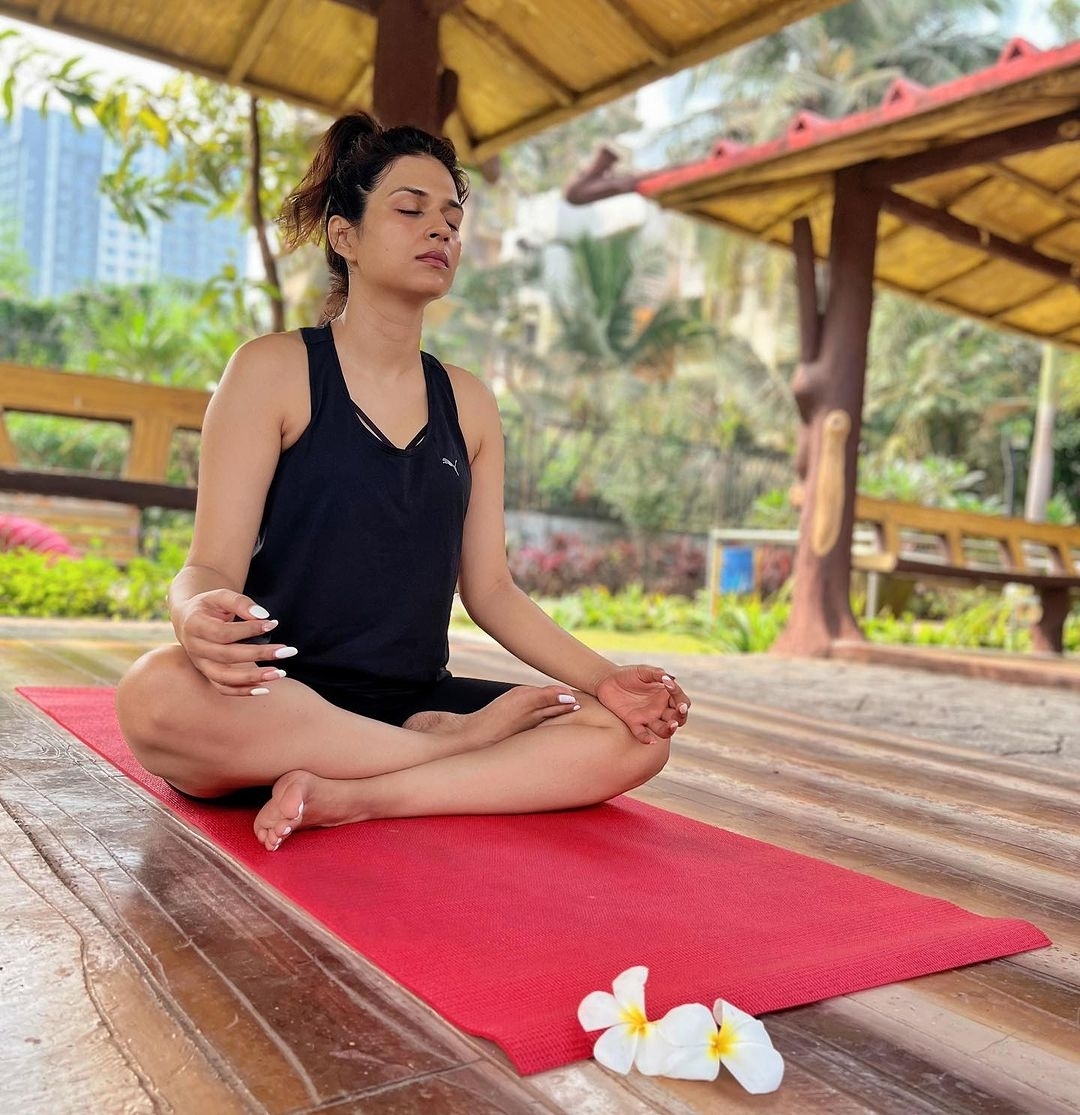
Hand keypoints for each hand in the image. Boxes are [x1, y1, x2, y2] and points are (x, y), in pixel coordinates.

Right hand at [174, 589, 294, 696]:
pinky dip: (243, 691)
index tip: (272, 624)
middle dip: (260, 654)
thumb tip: (263, 615)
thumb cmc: (209, 605)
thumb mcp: (220, 596)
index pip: (224, 632)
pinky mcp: (207, 674)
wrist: (189, 619)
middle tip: (288, 651)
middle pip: (227, 656)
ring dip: (253, 678)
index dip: (249, 630)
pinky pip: (223, 688)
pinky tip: (265, 689)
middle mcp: (195, 648)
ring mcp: (200, 664)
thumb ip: (240, 602)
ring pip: (224, 677)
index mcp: (194, 625)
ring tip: (280, 673)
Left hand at [595, 665, 690, 744]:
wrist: (607, 680)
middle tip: (679, 710)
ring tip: (672, 725)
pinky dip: (647, 739)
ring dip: (669, 729)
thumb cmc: (628, 674)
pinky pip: (642, 734)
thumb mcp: (643, 671)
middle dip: (681, 716)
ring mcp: (648, 717)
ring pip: (664, 729)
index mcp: (665, 695)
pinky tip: (651, 740)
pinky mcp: (634, 723)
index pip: (682, 700)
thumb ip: (656, 673)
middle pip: (678, 718)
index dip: (680, 696)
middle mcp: (660, 708)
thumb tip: (670, 678)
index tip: (669, 684)